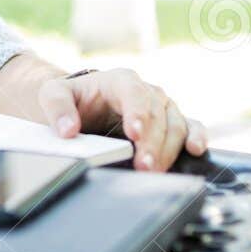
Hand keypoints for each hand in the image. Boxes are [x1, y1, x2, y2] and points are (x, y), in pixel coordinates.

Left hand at [0, 56, 206, 171]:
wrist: (83, 103)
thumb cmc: (71, 98)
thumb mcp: (53, 96)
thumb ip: (58, 109)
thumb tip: (68, 131)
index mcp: (120, 80)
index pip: (133, 94)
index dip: (137, 114)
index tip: (135, 135)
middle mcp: (146, 91)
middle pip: (157, 115)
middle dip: (152, 143)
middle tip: (143, 167)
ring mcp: (162, 107)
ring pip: (176, 124)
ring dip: (169, 149)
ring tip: (155, 171)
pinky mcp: (171, 123)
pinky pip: (190, 127)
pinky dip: (197, 137)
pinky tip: (197, 151)